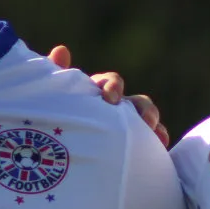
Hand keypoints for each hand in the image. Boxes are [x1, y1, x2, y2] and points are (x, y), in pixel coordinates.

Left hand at [47, 45, 169, 146]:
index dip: (113, 86)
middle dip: (143, 108)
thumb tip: (62, 49)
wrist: (54, 159)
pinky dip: (158, 140)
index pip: (110, 83)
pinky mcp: (132, 146)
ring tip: (156, 134)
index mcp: (96, 95)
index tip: (110, 99)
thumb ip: (55, 77)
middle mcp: (115, 110)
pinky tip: (161, 144)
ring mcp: (126, 128)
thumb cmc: (50, 123)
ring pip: (147, 119)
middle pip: (136, 101)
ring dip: (153, 123)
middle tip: (145, 120)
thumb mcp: (48, 99)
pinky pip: (151, 142)